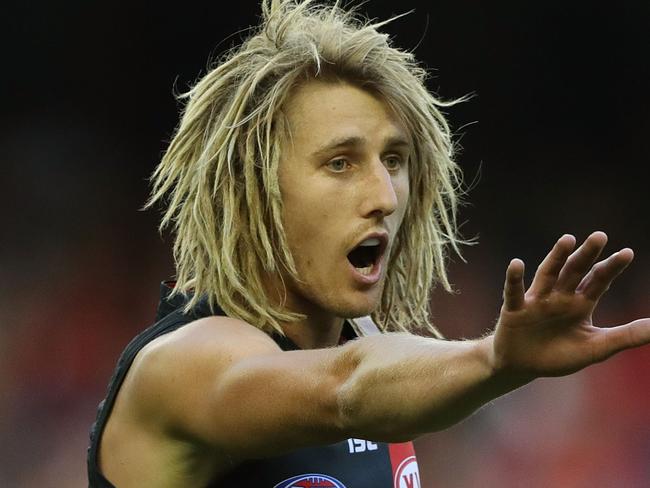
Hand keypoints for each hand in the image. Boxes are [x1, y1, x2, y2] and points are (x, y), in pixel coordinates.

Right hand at [491, 231, 649, 378]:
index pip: (598, 281)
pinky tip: (516, 264)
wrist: (522, 367)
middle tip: (600, 236)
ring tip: (567, 239)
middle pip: (575, 271)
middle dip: (587, 254)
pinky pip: (514, 292)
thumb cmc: (559, 355)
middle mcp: (560, 296)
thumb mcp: (596, 348)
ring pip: (548, 274)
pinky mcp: (514, 310)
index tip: (627, 253)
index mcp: (580, 303)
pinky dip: (514, 278)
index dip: (611, 267)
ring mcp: (537, 301)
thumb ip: (626, 336)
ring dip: (556, 257)